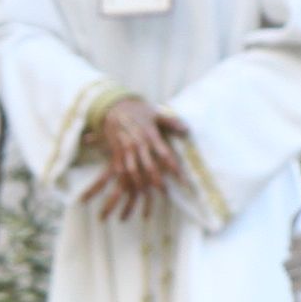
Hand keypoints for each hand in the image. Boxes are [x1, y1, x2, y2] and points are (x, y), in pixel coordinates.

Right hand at [90, 95, 183, 210]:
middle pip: (149, 166)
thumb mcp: (155, 113)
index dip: (174, 168)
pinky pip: (121, 169)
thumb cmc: (138, 111)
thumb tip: (187, 130)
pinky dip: (126, 180)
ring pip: (133, 171)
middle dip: (158, 181)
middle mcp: (138, 143)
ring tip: (148, 194)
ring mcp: (126, 149)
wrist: (113, 107)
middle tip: (166, 193)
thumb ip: (172, 122)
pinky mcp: (116, 152)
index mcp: (150, 134)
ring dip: (141, 184)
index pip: (165, 154)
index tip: (182, 181)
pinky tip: (131, 189)